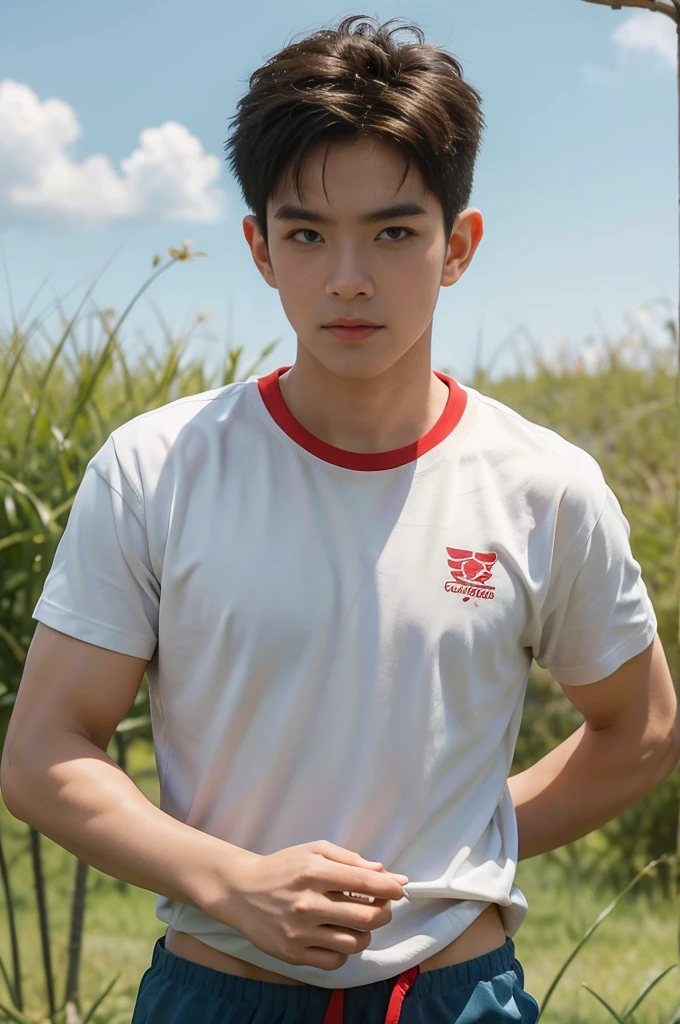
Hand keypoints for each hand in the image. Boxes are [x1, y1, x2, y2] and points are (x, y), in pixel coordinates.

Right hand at [224, 839, 408, 970]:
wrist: (240, 891)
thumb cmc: (282, 867)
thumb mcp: (313, 850)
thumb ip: (350, 859)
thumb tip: (384, 872)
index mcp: (314, 872)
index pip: (365, 883)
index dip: (391, 887)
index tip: (401, 888)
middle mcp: (308, 903)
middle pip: (367, 917)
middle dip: (385, 912)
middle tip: (383, 906)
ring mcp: (300, 932)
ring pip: (354, 943)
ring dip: (366, 933)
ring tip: (359, 922)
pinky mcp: (293, 953)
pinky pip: (335, 961)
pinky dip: (344, 952)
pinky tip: (338, 936)